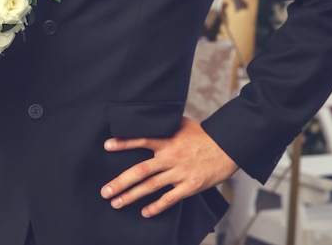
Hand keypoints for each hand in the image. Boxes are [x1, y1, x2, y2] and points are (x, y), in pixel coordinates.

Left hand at [100, 117, 237, 217]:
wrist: (227, 147)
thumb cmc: (202, 135)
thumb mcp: (181, 124)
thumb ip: (163, 125)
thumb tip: (146, 118)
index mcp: (167, 140)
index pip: (141, 140)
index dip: (124, 142)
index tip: (107, 146)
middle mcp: (170, 157)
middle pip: (140, 171)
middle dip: (120, 182)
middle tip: (105, 191)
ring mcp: (179, 173)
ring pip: (150, 186)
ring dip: (131, 196)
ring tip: (116, 202)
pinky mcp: (190, 186)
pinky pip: (169, 199)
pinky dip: (156, 207)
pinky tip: (144, 212)